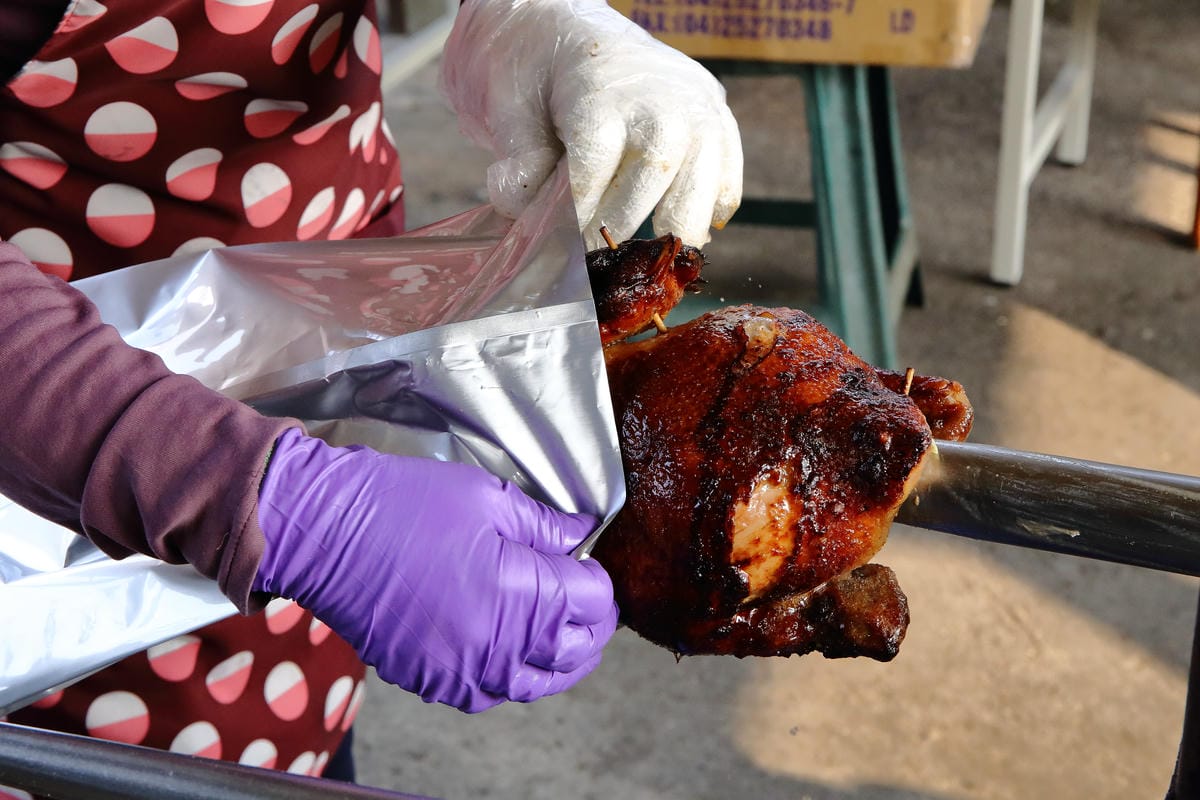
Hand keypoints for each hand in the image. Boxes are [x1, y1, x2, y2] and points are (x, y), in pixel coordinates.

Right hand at [253, 428, 616, 712]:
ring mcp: (464, 671)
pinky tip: (509, 652)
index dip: (597, 580)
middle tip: (584, 596)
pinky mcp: (432, 681)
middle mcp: (501, 645)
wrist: (326, 533)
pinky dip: (510, 677)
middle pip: (577, 651)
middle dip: (591, 623)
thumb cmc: (402, 507)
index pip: (594, 603)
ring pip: (537, 684)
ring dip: (559, 660)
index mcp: (524, 594)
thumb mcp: (488, 497)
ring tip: (561, 633)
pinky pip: (489, 694)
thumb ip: (545, 525)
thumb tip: (580, 536)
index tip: (587, 563)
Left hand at [441, 0, 742, 249]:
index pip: (595, 165)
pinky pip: (727, 173)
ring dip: (679, 227)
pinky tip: (688, 231)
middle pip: (658, 171)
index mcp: (600, 91)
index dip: (582, 215)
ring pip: (703, 178)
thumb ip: (519, 158)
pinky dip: (713, 208)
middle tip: (604, 259)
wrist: (573, 25)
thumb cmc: (538, 69)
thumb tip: (524, 210)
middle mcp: (658, 97)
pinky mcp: (717, 115)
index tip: (569, 247)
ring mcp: (695, 105)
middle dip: (628, 224)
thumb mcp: (508, 102)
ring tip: (653, 258)